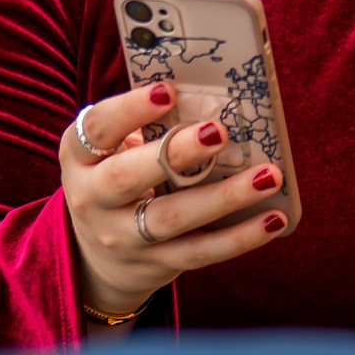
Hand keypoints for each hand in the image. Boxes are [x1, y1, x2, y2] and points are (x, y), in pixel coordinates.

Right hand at [65, 82, 288, 318]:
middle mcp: (92, 199)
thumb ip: (148, 127)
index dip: (129, 109)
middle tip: (219, 132)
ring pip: (172, 218)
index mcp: (80, 157)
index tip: (168, 90)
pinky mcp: (156, 264)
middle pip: (127, 177)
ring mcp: (123, 237)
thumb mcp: (114, 151)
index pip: (97, 129)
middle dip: (175, 153)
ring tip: (268, 175)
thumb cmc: (118, 179)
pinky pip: (201, 252)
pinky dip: (240, 237)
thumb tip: (212, 97)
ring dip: (224, 197)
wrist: (99, 258)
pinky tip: (273, 218)